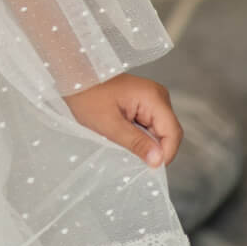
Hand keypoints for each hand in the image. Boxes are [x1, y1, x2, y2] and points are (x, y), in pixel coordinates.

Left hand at [62, 73, 182, 168]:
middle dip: (153, 147)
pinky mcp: (144, 102)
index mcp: (153, 96)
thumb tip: (158, 161)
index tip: (148, 166)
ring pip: (159, 131)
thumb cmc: (86, 97)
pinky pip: (150, 125)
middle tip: (129, 152)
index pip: (173, 133)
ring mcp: (152, 98)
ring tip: (122, 139)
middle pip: (168, 133)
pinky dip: (139, 134)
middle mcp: (158, 95)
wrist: (73, 78)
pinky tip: (123, 132)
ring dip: (145, 141)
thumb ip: (136, 143)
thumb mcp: (109, 125)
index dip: (165, 154)